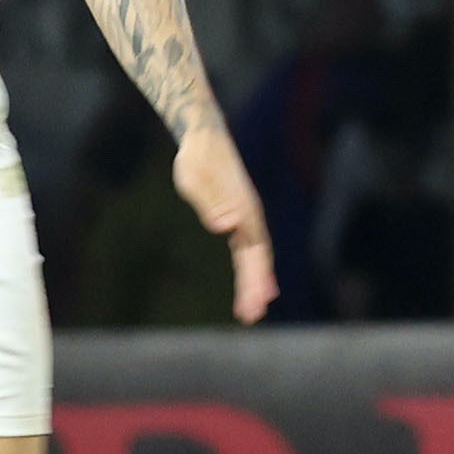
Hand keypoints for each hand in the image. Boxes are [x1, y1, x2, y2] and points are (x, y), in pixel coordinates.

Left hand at [173, 127, 277, 324]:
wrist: (203, 137)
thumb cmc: (196, 158)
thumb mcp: (195, 180)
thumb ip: (211, 204)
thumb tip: (227, 226)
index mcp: (244, 211)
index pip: (255, 252)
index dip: (256, 279)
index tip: (256, 303)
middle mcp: (249, 216)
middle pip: (257, 259)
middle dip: (255, 288)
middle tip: (251, 316)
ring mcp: (245, 217)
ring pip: (254, 256)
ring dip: (254, 283)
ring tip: (251, 311)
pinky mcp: (236, 217)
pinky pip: (246, 249)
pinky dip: (250, 269)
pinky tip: (253, 285)